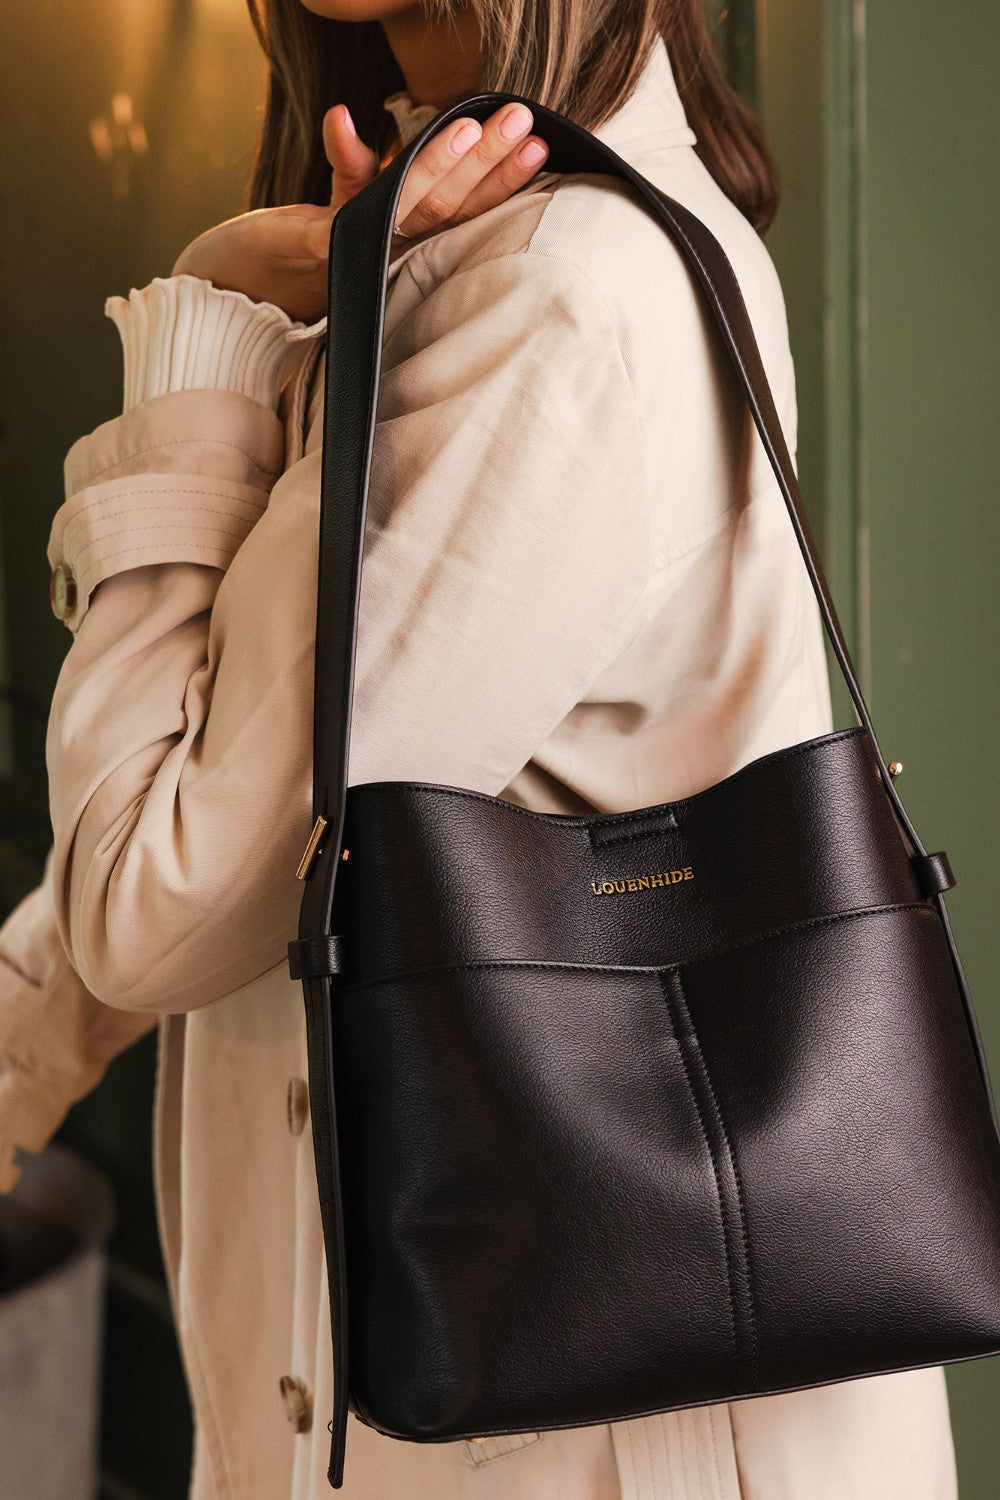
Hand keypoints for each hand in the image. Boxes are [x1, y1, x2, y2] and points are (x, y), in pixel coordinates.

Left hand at [170, 102, 548, 323]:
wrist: (237, 289)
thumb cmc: (293, 250)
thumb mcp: (338, 204)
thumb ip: (353, 167)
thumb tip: (350, 117)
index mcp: (406, 242)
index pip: (464, 208)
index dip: (501, 179)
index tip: (539, 145)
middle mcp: (388, 251)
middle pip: (447, 205)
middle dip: (488, 163)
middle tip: (522, 122)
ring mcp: (357, 249)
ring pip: (408, 205)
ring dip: (438, 165)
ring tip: (471, 127)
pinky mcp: (317, 245)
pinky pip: (337, 199)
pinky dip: (340, 154)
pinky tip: (341, 119)